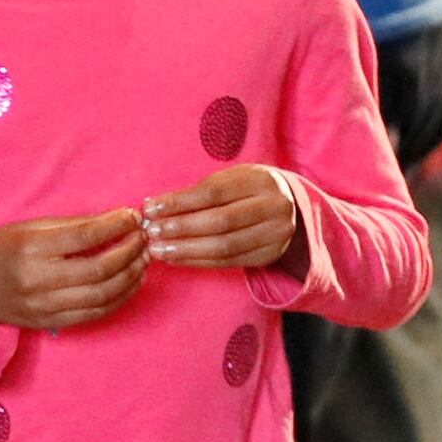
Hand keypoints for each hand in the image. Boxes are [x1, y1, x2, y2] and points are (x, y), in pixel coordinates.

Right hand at [0, 210, 147, 334]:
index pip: (85, 236)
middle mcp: (38, 280)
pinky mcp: (51, 323)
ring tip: (144, 259)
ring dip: (131, 277)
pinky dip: (119, 298)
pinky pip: (94, 314)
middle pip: (98, 271)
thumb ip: (70, 226)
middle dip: (130, 253)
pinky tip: (130, 282)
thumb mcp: (28, 227)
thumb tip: (114, 221)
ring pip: (102, 297)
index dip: (116, 226)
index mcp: (31, 248)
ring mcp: (45, 307)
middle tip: (145, 238)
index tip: (133, 216)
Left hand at [143, 165, 303, 273]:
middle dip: (181, 229)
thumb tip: (156, 207)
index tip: (151, 208)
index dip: (180, 202)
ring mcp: (276, 235)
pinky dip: (199, 262)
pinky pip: (228, 262)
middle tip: (153, 233)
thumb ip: (199, 191)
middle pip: (220, 222)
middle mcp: (274, 208)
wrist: (290, 206)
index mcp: (262, 180)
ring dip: (186, 250)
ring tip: (159, 250)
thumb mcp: (232, 178)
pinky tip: (177, 258)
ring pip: (224, 247)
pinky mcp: (269, 255)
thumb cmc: (249, 188)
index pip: (214, 192)